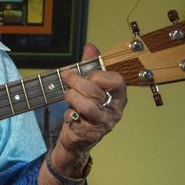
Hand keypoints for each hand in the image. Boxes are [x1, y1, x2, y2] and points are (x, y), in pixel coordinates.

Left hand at [57, 43, 126, 158]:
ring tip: (67, 96)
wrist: (77, 138)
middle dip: (77, 81)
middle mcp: (114, 110)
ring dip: (72, 97)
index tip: (87, 73)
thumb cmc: (85, 108)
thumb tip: (90, 47)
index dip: (99, 75)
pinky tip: (69, 115)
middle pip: (96, 92)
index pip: (117, 81)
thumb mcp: (88, 86)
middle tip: (66, 77)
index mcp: (118, 96)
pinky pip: (76, 120)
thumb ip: (90, 66)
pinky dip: (68, 115)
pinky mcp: (89, 134)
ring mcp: (102, 124)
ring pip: (87, 106)